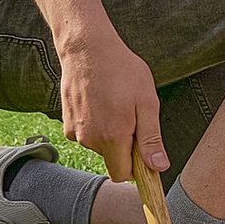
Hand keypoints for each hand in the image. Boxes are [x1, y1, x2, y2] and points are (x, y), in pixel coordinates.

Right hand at [57, 33, 165, 183]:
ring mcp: (75, 130)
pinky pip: (87, 132)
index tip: (145, 154)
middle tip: (134, 116)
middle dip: (125, 146)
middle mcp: (90, 139)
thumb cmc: (122, 72)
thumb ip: (151, 139)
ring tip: (116, 103)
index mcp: (112, 138)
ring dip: (111, 132)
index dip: (136, 169)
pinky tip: (102, 101)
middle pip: (112, 158)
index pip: (122, 174)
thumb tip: (158, 167)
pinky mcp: (66, 121)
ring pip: (99, 144)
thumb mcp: (147, 103)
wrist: (88, 49)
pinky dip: (97, 123)